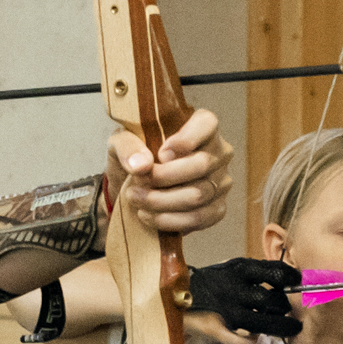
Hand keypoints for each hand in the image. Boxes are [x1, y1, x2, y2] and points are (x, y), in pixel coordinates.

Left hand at [115, 106, 229, 237]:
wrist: (133, 188)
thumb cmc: (135, 158)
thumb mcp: (121, 144)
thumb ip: (128, 147)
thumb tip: (142, 165)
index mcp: (201, 126)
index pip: (207, 123)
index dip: (185, 140)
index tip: (160, 154)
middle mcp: (218, 152)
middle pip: (202, 164)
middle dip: (164, 177)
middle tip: (139, 182)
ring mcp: (221, 182)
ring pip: (198, 195)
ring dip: (161, 201)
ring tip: (137, 199)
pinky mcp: (216, 209)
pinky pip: (199, 218)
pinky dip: (170, 220)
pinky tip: (150, 215)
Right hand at [182, 256, 303, 339]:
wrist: (171, 294)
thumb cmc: (208, 281)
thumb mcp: (229, 268)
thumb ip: (253, 273)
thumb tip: (283, 277)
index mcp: (239, 269)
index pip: (275, 271)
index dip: (292, 279)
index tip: (298, 283)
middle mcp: (235, 288)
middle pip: (274, 301)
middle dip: (284, 308)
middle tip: (286, 311)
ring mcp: (226, 311)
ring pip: (264, 324)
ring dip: (278, 327)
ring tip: (284, 328)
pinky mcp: (217, 329)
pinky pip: (244, 342)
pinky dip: (252, 342)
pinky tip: (254, 337)